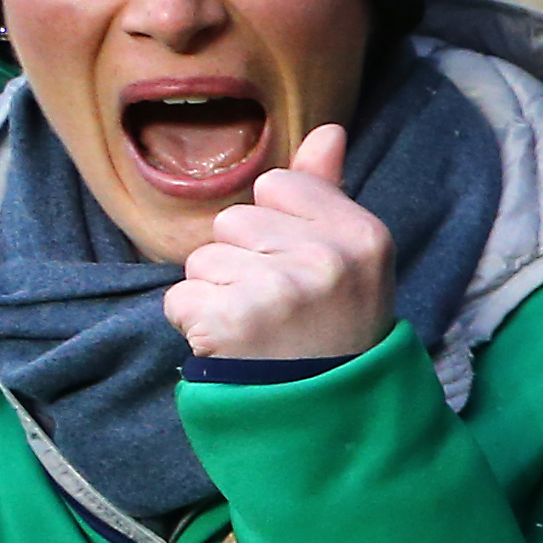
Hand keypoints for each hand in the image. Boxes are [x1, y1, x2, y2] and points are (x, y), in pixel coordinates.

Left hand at [159, 122, 392, 361]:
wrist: (336, 412)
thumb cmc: (337, 323)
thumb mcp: (352, 257)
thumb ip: (329, 192)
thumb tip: (329, 130)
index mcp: (363, 234)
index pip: (276, 186)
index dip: (278, 227)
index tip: (304, 267)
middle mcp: (326, 259)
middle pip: (234, 221)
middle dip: (243, 260)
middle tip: (280, 305)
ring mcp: (280, 291)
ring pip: (203, 260)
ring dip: (217, 294)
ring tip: (258, 327)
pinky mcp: (234, 322)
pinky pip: (180, 298)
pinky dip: (195, 325)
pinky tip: (234, 344)